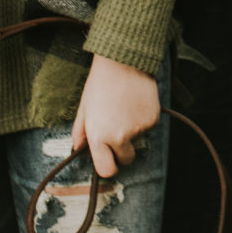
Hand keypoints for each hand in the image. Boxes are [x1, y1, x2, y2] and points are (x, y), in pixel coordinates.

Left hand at [68, 54, 159, 178]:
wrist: (124, 62)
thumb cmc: (100, 84)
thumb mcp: (84, 108)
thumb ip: (80, 132)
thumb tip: (78, 148)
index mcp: (99, 136)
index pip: (106, 170)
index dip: (108, 166)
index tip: (108, 159)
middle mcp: (120, 137)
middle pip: (125, 159)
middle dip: (122, 151)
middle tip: (118, 132)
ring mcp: (138, 129)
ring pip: (137, 141)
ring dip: (132, 131)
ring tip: (125, 108)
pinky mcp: (153, 120)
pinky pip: (148, 127)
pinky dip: (143, 120)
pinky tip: (135, 103)